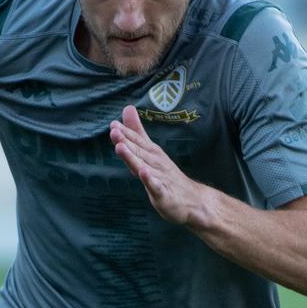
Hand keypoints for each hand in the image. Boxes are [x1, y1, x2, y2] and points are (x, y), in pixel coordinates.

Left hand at [110, 105, 202, 224]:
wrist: (193, 200)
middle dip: (126, 141)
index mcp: (151, 153)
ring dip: (133, 157)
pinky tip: (143, 173)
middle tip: (114, 131)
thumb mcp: (150, 152)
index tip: (113, 124)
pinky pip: (156, 186)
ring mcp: (160, 178)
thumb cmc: (166, 174)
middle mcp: (155, 163)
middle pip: (138, 151)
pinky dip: (150, 180)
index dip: (125, 133)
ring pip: (144, 166)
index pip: (137, 141)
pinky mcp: (164, 194)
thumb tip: (128, 108)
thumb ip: (137, 132)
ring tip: (121, 147)